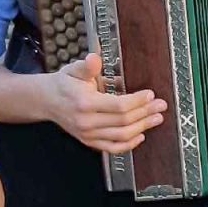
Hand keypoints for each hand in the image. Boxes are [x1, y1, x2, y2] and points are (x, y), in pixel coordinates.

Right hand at [47, 53, 165, 152]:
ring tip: (156, 118)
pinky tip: (140, 135)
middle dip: (145, 113)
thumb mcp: (74, 69)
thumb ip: (87, 66)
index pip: (118, 105)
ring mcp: (88, 134)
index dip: (137, 101)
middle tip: (160, 106)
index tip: (150, 94)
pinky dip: (128, 144)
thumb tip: (95, 58)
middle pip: (123, 121)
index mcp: (84, 102)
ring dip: (142, 127)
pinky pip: (112, 148)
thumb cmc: (64, 83)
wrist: (47, 101)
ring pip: (121, 135)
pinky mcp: (89, 142)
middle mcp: (86, 122)